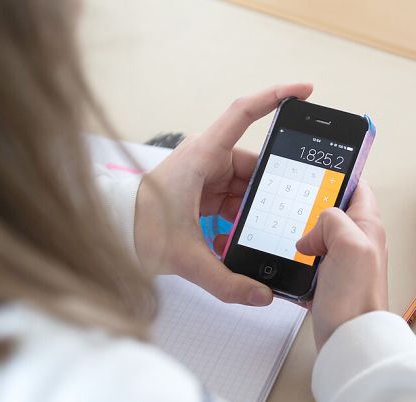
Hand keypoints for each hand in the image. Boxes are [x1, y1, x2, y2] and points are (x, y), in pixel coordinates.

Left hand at [135, 83, 313, 305]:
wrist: (111, 236)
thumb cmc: (137, 231)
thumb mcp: (185, 259)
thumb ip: (226, 282)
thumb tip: (261, 295)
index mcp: (201, 156)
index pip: (243, 114)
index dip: (276, 97)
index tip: (305, 91)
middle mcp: (205, 159)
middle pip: (255, 163)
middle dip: (276, 185)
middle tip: (298, 203)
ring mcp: (205, 175)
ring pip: (247, 183)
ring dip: (259, 205)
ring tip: (272, 228)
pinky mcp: (204, 192)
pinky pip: (236, 197)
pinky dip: (245, 215)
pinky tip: (250, 235)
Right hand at [296, 185, 387, 348]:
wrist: (349, 342)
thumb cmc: (357, 300)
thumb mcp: (350, 245)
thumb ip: (333, 220)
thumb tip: (313, 230)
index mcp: (367, 227)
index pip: (357, 187)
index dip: (338, 177)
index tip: (315, 172)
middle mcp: (356, 243)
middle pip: (330, 212)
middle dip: (309, 209)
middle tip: (293, 207)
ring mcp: (340, 264)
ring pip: (314, 238)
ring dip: (298, 237)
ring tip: (284, 236)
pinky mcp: (325, 283)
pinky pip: (305, 264)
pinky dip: (293, 264)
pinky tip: (284, 265)